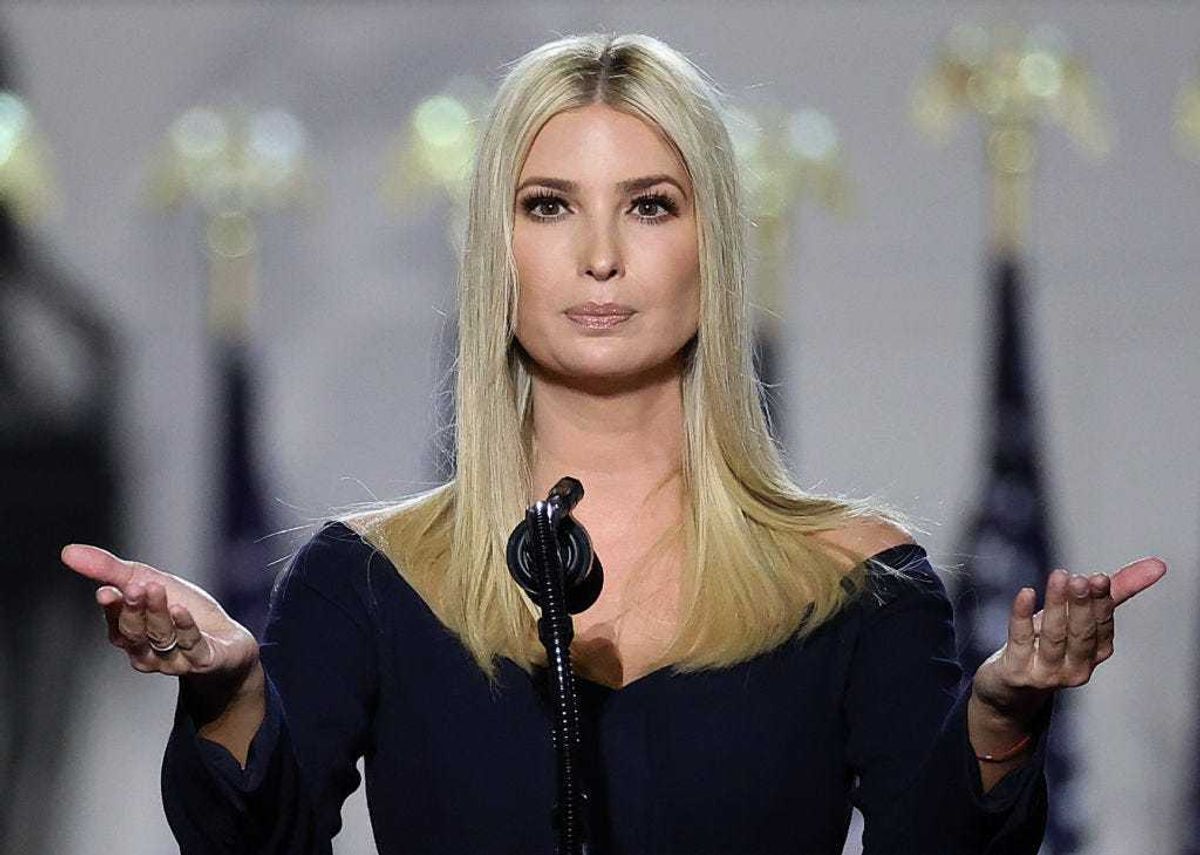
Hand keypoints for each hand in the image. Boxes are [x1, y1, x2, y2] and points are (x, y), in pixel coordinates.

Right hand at [60, 544, 258, 685]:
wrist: (228, 641)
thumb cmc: (183, 610)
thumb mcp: (148, 581)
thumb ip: (110, 570)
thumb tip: (67, 551)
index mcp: (132, 634)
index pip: (115, 624)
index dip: (111, 609)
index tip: (106, 591)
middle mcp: (149, 652)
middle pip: (136, 634)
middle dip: (134, 610)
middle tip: (136, 587)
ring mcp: (177, 659)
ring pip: (161, 639)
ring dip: (159, 615)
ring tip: (157, 589)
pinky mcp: (205, 660)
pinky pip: (192, 648)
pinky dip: (185, 629)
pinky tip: (181, 611)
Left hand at [971, 556, 1167, 723]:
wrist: (1010, 688)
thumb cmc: (1048, 644)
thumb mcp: (1078, 617)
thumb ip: (1116, 591)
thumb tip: (1159, 564)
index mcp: (1095, 653)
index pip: (1103, 626)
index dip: (1102, 603)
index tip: (1100, 578)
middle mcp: (1076, 667)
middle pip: (1081, 634)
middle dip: (1082, 606)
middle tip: (1080, 579)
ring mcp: (1046, 673)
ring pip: (1054, 636)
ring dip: (1056, 605)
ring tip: (1058, 577)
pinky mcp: (1017, 672)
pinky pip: (1021, 640)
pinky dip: (1022, 615)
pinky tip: (1026, 593)